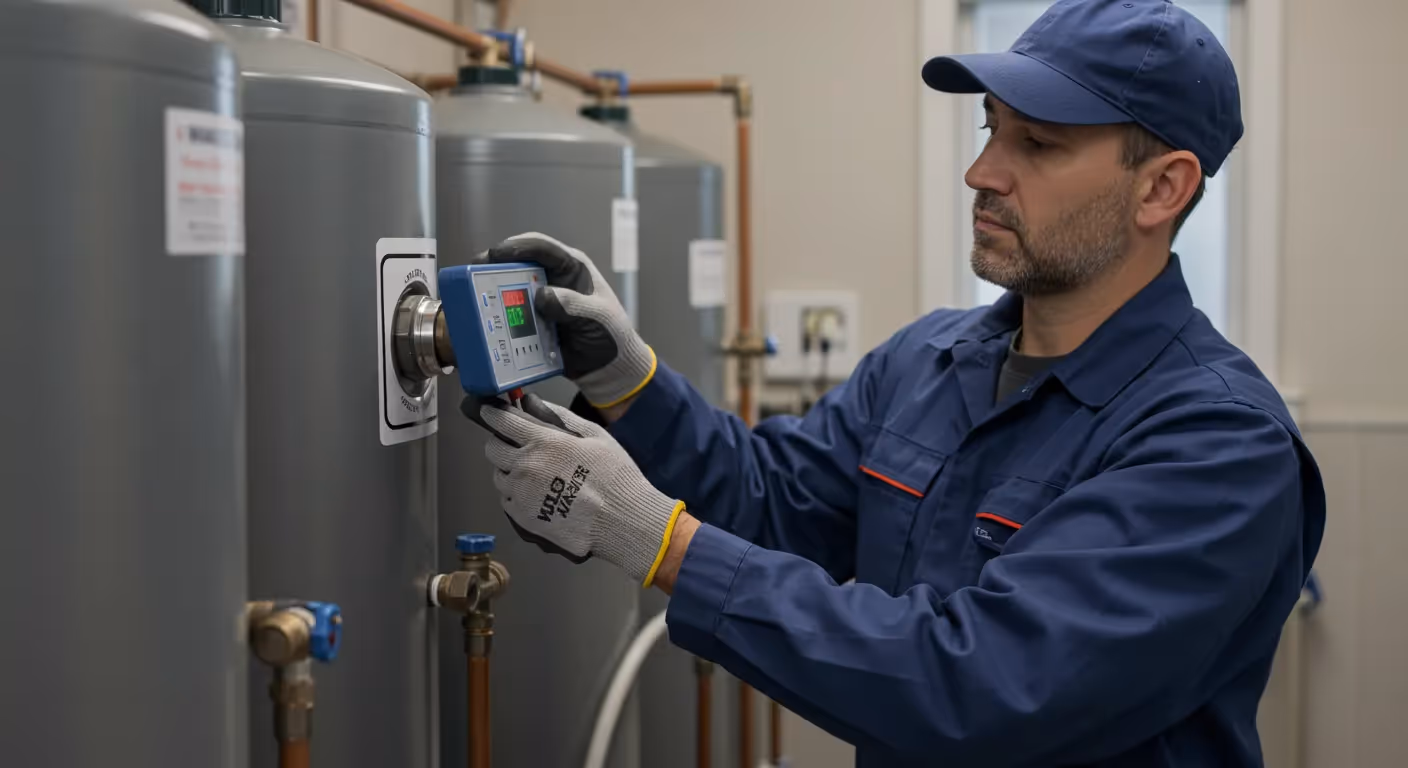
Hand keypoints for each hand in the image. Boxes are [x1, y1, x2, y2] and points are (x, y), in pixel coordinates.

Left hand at [477, 394, 683, 585]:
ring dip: (509, 470)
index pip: (502, 422)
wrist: (621, 522)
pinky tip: (537, 495)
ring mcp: (521, 494)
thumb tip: (534, 403)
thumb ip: (561, 417)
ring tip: (534, 474)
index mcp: (543, 442)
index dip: (492, 414)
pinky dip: (515, 494)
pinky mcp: (522, 517)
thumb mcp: (595, 436)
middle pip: (492, 448)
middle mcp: (526, 466)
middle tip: (516, 444)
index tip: (489, 412)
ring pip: (498, 476)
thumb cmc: (615, 478)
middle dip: (500, 442)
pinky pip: (507, 500)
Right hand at [478, 234, 655, 407]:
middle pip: (518, 263)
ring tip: (474, 297)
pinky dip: (499, 317)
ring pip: (510, 288)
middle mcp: (552, 279)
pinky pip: (511, 315)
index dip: (517, 247)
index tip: (495, 254)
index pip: (542, 247)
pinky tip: (487, 321)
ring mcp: (540, 300)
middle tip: (473, 272)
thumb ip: (573, 305)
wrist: (609, 368)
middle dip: (494, 266)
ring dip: (492, 292)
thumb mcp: (598, 317)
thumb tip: (543, 296)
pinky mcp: (532, 320)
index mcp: (572, 267)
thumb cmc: (612, 335)